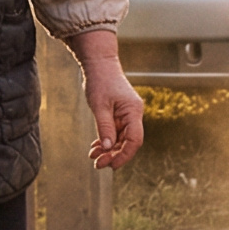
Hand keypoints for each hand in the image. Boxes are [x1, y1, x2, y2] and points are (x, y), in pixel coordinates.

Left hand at [65, 29, 144, 169]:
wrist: (99, 64)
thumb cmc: (100, 81)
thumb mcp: (100, 106)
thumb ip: (105, 128)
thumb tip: (109, 149)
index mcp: (133, 111)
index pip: (135, 139)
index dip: (125, 155)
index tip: (111, 165)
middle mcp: (133, 114)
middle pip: (128, 142)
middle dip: (114, 155)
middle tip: (98, 164)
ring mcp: (127, 115)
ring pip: (121, 139)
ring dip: (108, 150)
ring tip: (93, 157)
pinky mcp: (119, 114)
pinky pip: (115, 132)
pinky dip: (106, 141)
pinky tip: (96, 147)